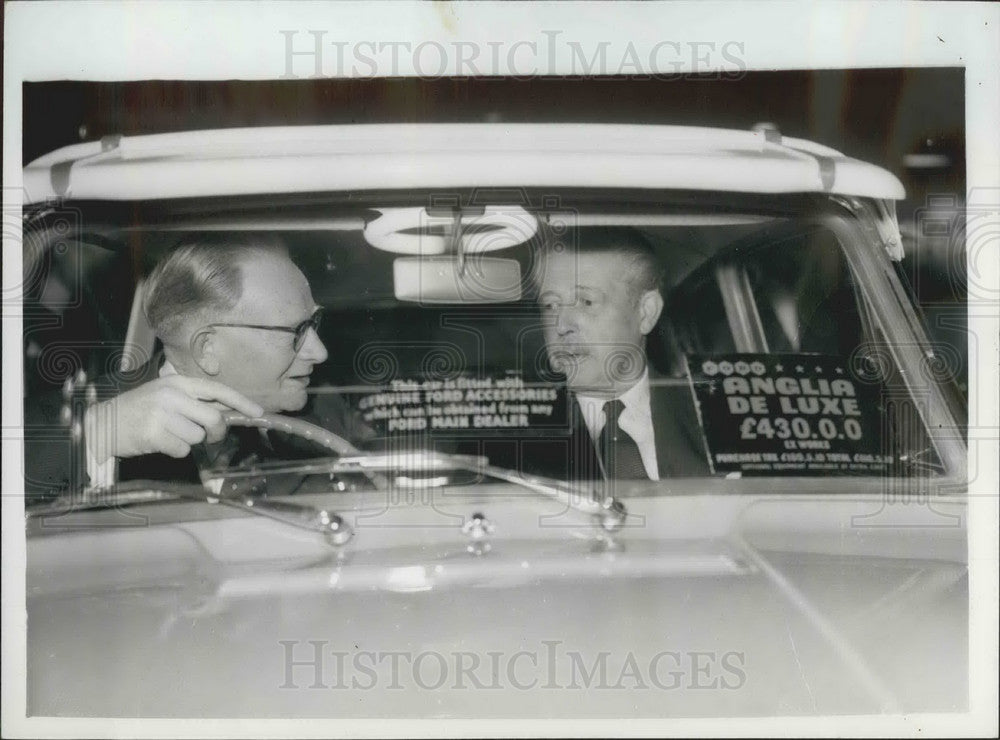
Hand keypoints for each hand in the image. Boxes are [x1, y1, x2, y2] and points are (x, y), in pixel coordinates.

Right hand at [85, 376, 263, 460]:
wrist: (103, 422)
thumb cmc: (139, 410)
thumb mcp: (165, 395)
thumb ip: (193, 401)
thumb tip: (227, 412)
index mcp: (178, 382)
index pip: (217, 390)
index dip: (241, 401)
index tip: (258, 412)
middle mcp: (172, 395)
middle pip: (213, 418)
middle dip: (216, 432)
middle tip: (208, 435)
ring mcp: (162, 414)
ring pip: (198, 436)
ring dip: (188, 441)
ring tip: (169, 434)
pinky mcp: (154, 434)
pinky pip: (182, 450)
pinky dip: (175, 451)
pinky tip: (160, 443)